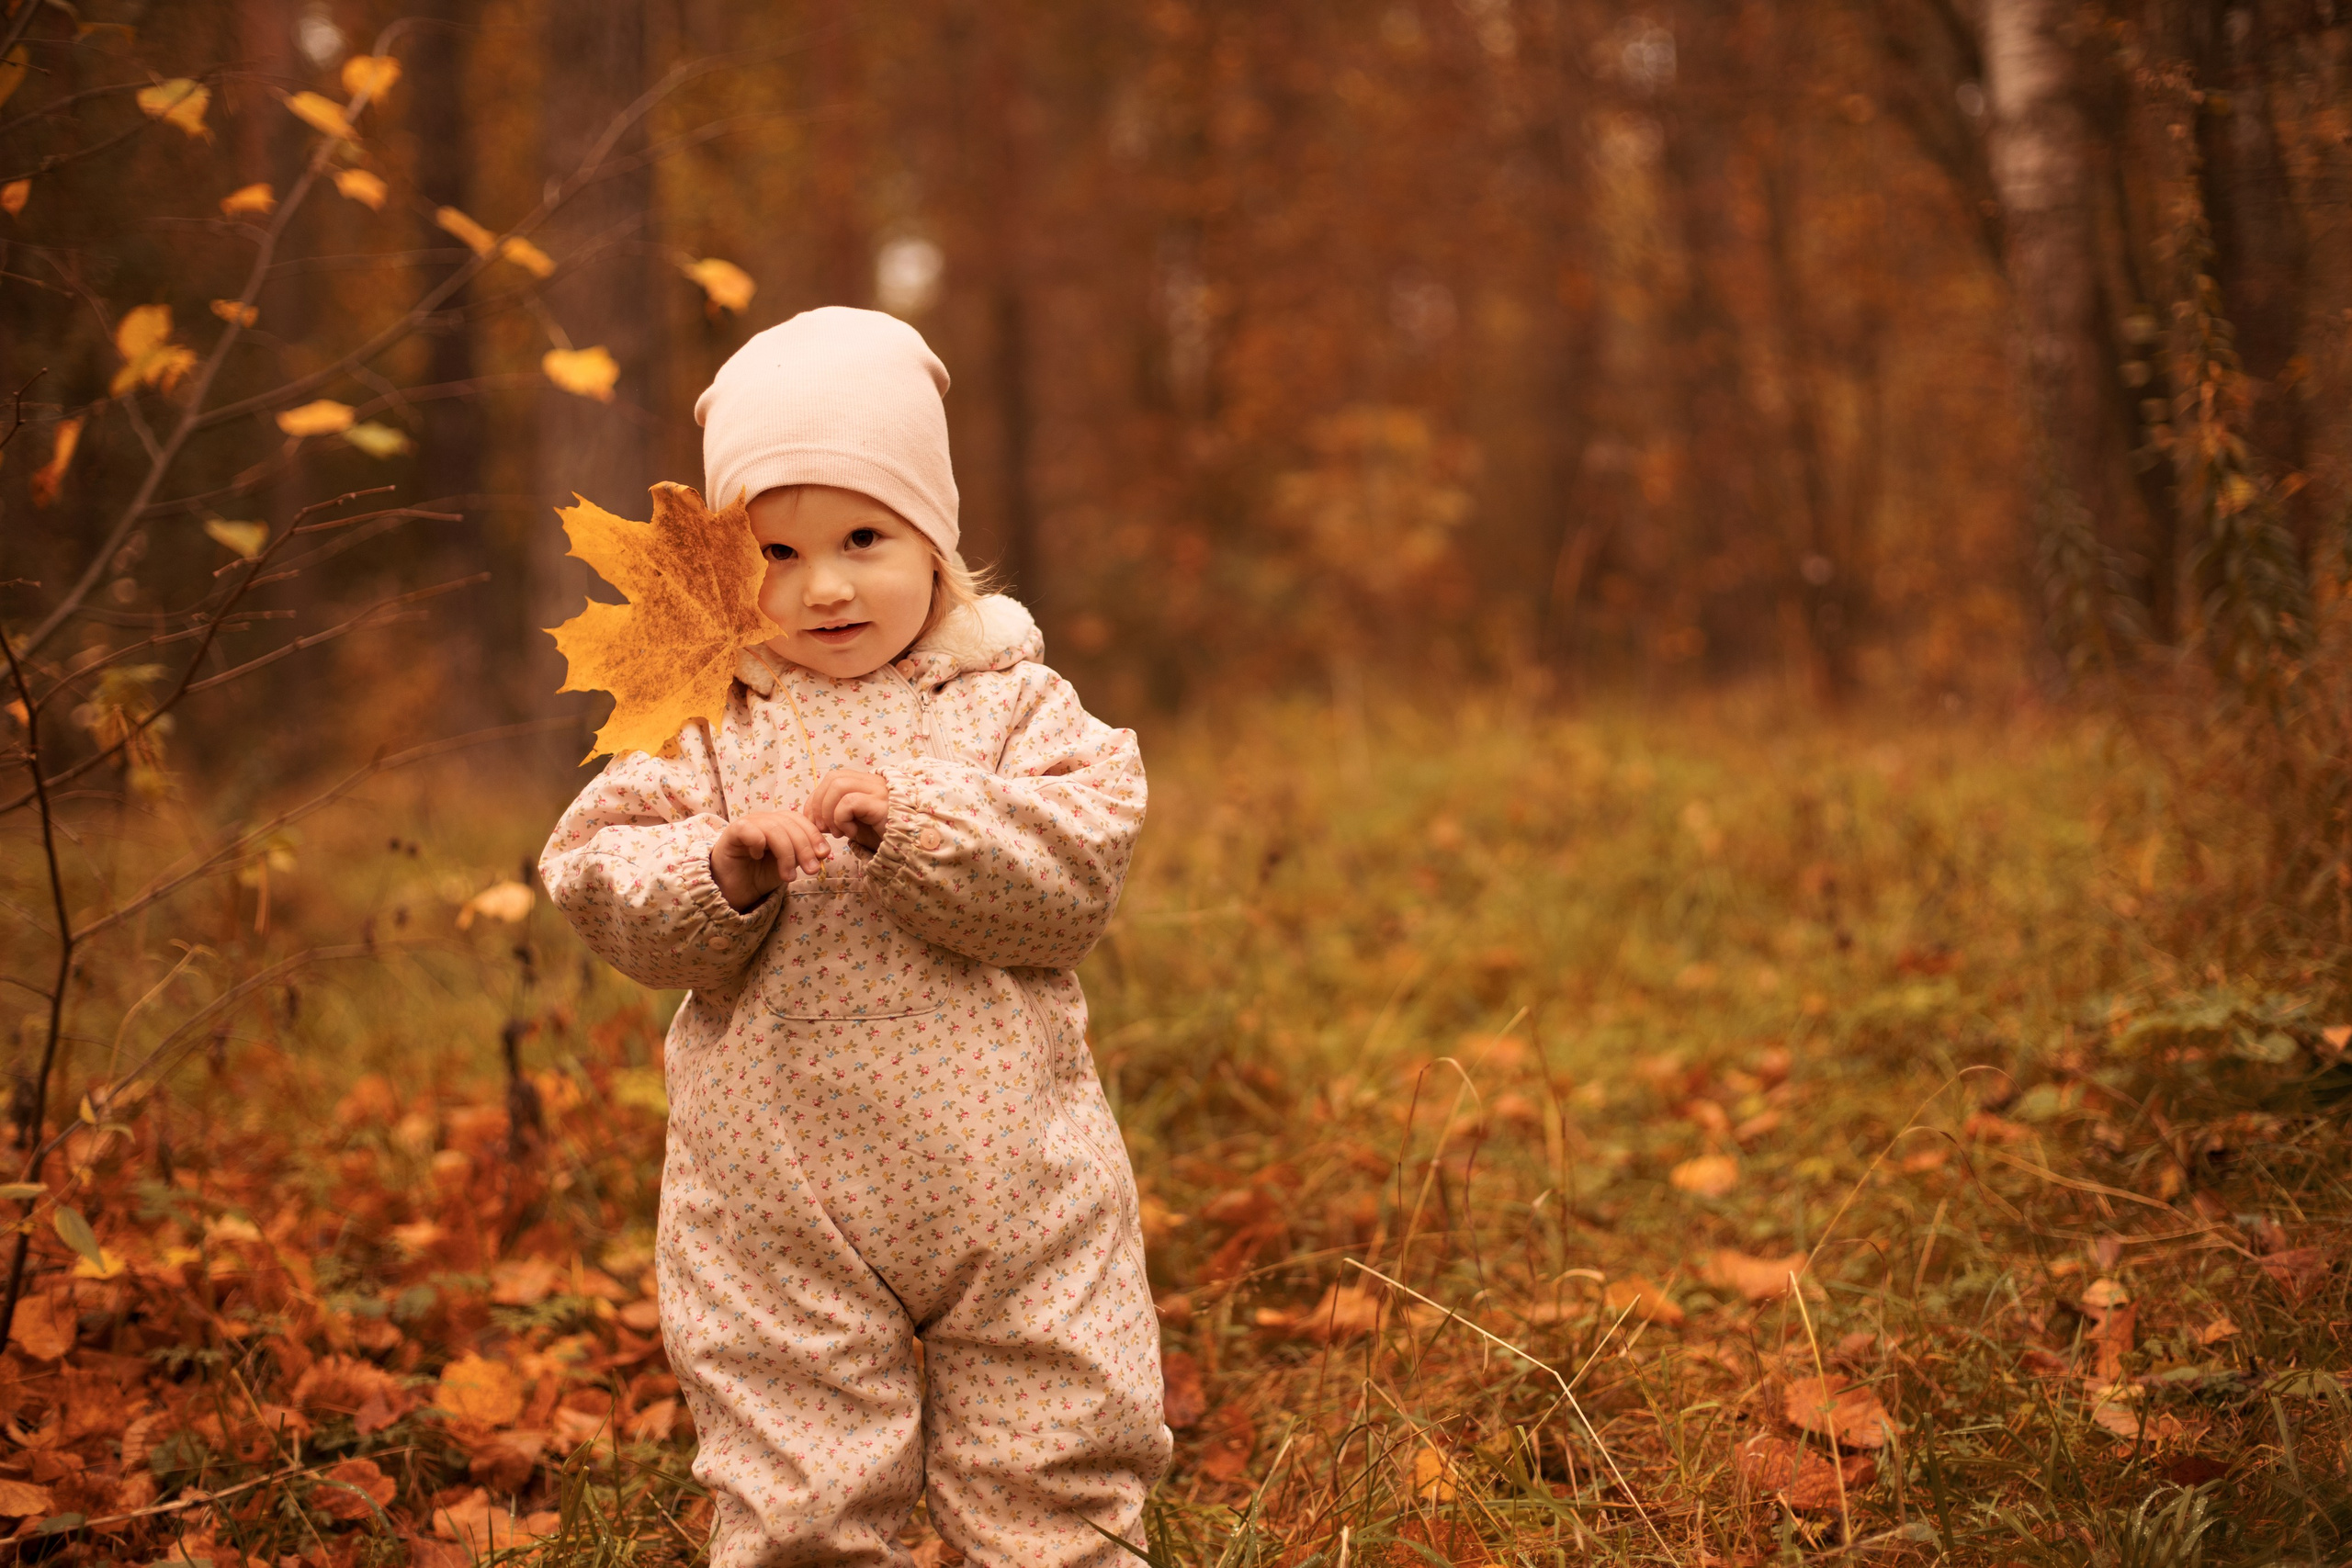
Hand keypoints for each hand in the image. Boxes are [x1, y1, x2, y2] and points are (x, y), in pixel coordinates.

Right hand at [709, 808, 828, 910]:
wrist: (734, 890)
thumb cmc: (760, 875)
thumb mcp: (789, 865)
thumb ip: (804, 855)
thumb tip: (824, 851)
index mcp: (779, 824)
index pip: (800, 820)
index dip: (814, 835)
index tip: (824, 854)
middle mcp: (764, 819)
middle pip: (789, 823)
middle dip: (804, 847)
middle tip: (811, 870)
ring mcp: (748, 823)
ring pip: (773, 828)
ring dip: (786, 853)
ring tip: (788, 876)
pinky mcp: (732, 832)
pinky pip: (749, 830)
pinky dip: (758, 842)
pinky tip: (757, 857)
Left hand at [805, 769, 890, 850]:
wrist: (909, 848)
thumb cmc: (883, 836)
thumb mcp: (856, 824)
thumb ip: (836, 816)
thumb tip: (814, 818)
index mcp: (866, 783)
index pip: (833, 777)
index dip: (816, 798)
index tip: (813, 820)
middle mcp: (873, 782)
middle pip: (833, 777)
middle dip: (819, 803)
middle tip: (823, 828)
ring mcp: (878, 790)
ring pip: (838, 785)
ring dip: (829, 812)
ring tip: (837, 832)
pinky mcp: (880, 803)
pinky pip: (849, 801)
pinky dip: (841, 818)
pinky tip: (850, 833)